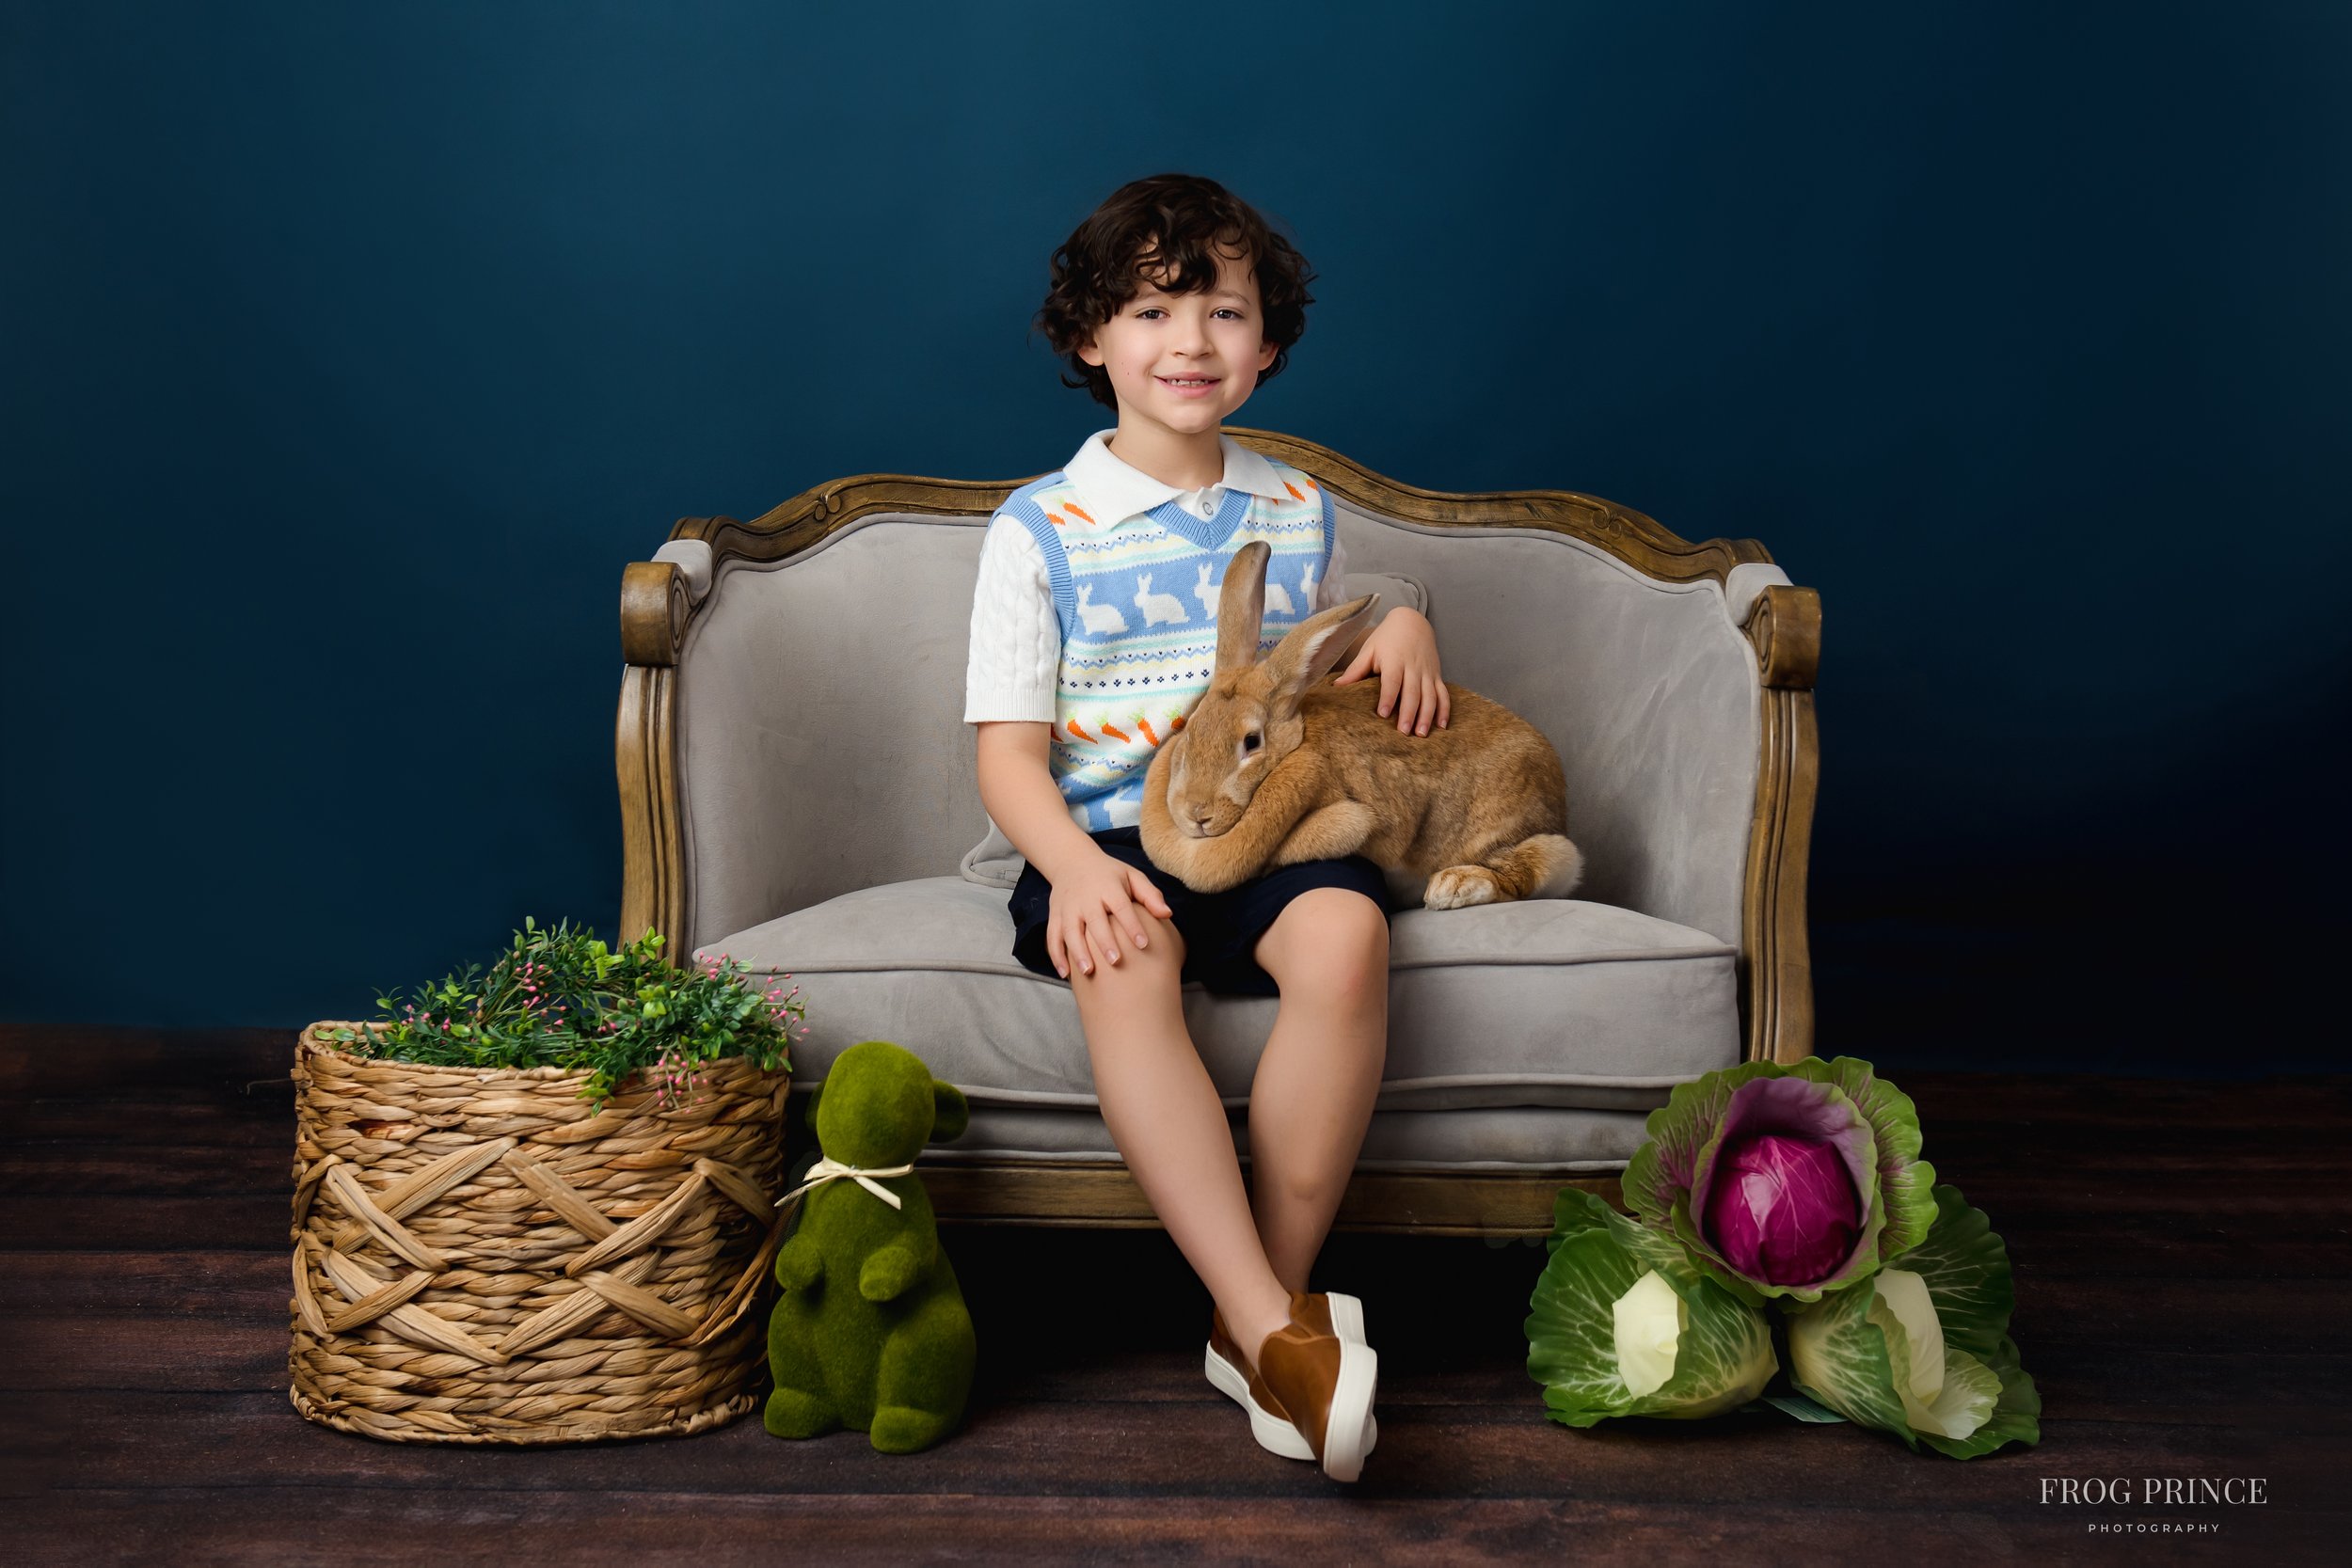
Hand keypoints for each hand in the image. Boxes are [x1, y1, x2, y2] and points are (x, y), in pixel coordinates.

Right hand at [1047, 851, 1174, 978]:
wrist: (1072, 861)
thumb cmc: (1109, 874)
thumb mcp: (1131, 876)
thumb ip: (1149, 895)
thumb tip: (1167, 914)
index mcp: (1108, 887)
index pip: (1121, 906)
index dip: (1132, 925)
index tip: (1143, 944)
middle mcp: (1086, 898)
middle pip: (1094, 920)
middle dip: (1104, 941)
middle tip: (1115, 961)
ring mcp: (1068, 908)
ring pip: (1070, 931)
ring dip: (1077, 952)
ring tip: (1088, 972)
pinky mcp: (1054, 916)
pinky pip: (1052, 937)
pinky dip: (1056, 956)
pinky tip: (1066, 974)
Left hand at [1330, 607, 1449, 733]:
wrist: (1412, 622)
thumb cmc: (1386, 638)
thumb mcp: (1369, 650)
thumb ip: (1355, 670)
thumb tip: (1336, 687)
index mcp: (1395, 660)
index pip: (1392, 681)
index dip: (1388, 697)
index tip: (1383, 714)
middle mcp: (1413, 667)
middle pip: (1413, 692)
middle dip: (1409, 713)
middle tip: (1403, 732)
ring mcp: (1427, 672)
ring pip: (1430, 696)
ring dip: (1427, 716)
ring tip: (1421, 734)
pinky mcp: (1437, 675)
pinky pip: (1444, 694)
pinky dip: (1444, 710)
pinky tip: (1441, 726)